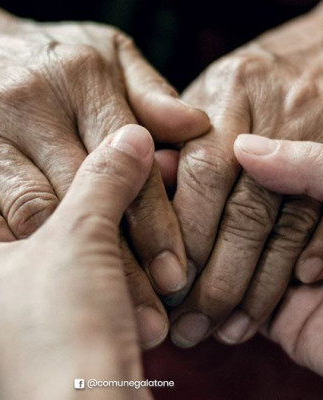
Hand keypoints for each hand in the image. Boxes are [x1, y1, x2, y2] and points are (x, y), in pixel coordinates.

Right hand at [0, 0, 209, 345]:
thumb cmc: (45, 56)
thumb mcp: (106, 57)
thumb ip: (149, 93)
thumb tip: (194, 126)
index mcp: (80, 77)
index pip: (129, 160)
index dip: (156, 221)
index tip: (174, 272)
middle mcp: (27, 100)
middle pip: (82, 197)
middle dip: (119, 262)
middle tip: (149, 312)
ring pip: (30, 211)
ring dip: (65, 269)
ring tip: (102, 313)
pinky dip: (1, 248)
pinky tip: (30, 278)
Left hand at [0, 125, 154, 399]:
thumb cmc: (63, 333)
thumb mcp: (84, 239)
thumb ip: (104, 181)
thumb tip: (132, 138)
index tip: (12, 167)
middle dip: (21, 218)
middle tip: (56, 194)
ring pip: (14, 280)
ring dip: (50, 258)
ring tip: (84, 237)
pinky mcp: (27, 359)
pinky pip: (40, 310)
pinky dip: (66, 291)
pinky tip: (98, 281)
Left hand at [170, 5, 322, 346]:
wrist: (318, 60)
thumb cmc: (249, 85)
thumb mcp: (206, 100)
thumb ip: (177, 141)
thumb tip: (148, 178)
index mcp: (226, 106)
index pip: (202, 178)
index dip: (185, 233)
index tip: (162, 280)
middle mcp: (269, 128)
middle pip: (241, 214)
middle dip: (210, 275)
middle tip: (184, 322)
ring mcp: (309, 151)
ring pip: (277, 234)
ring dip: (246, 291)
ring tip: (216, 330)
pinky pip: (314, 235)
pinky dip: (286, 277)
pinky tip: (258, 315)